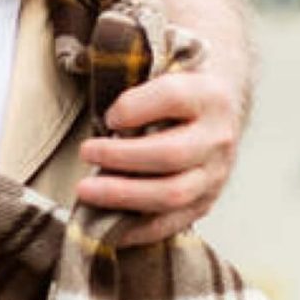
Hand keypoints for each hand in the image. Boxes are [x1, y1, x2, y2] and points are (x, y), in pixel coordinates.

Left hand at [73, 65, 245, 240]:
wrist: (216, 112)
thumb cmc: (175, 91)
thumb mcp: (163, 69)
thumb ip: (131, 70)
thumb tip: (81, 75)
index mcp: (209, 95)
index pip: (171, 98)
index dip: (133, 108)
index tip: (108, 117)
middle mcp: (218, 137)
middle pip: (170, 154)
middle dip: (121, 157)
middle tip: (86, 151)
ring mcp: (215, 175)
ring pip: (171, 193)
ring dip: (123, 195)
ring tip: (86, 190)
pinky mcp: (205, 203)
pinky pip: (171, 223)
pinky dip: (136, 230)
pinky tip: (106, 227)